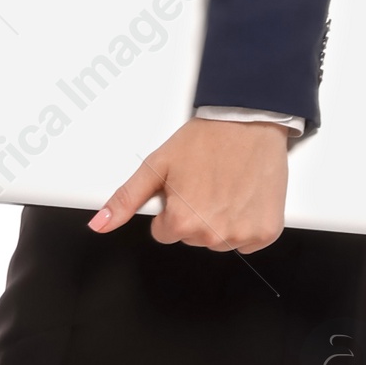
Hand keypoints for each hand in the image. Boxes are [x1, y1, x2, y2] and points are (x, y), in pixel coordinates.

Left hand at [88, 117, 288, 251]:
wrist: (248, 122)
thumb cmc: (206, 140)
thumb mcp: (157, 165)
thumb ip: (126, 199)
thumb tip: (99, 224)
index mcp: (183, 221)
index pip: (165, 234)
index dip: (172, 209)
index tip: (184, 188)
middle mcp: (213, 234)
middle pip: (192, 239)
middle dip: (195, 215)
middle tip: (205, 183)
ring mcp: (242, 235)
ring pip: (219, 241)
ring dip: (220, 220)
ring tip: (225, 187)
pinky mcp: (266, 232)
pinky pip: (248, 242)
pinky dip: (245, 223)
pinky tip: (242, 197)